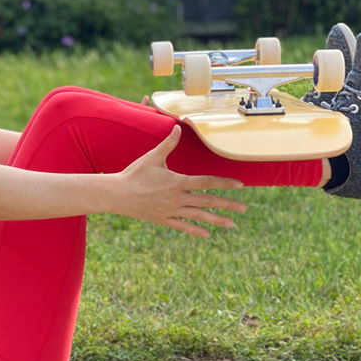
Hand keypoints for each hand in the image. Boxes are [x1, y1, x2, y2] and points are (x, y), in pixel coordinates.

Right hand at [117, 126, 246, 236]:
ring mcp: (170, 210)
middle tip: (244, 208)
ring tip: (232, 224)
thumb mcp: (152, 157)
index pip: (206, 182)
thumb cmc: (134, 173)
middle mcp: (177, 198)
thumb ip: (168, 144)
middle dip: (227, 205)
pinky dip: (195, 229)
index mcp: (177, 182)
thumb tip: (178, 126)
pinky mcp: (162, 218)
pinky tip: (207, 234)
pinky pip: (182, 226)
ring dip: (216, 220)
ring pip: (198, 216)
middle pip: (207, 201)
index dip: (224, 183)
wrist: (116, 194)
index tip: (240, 185)